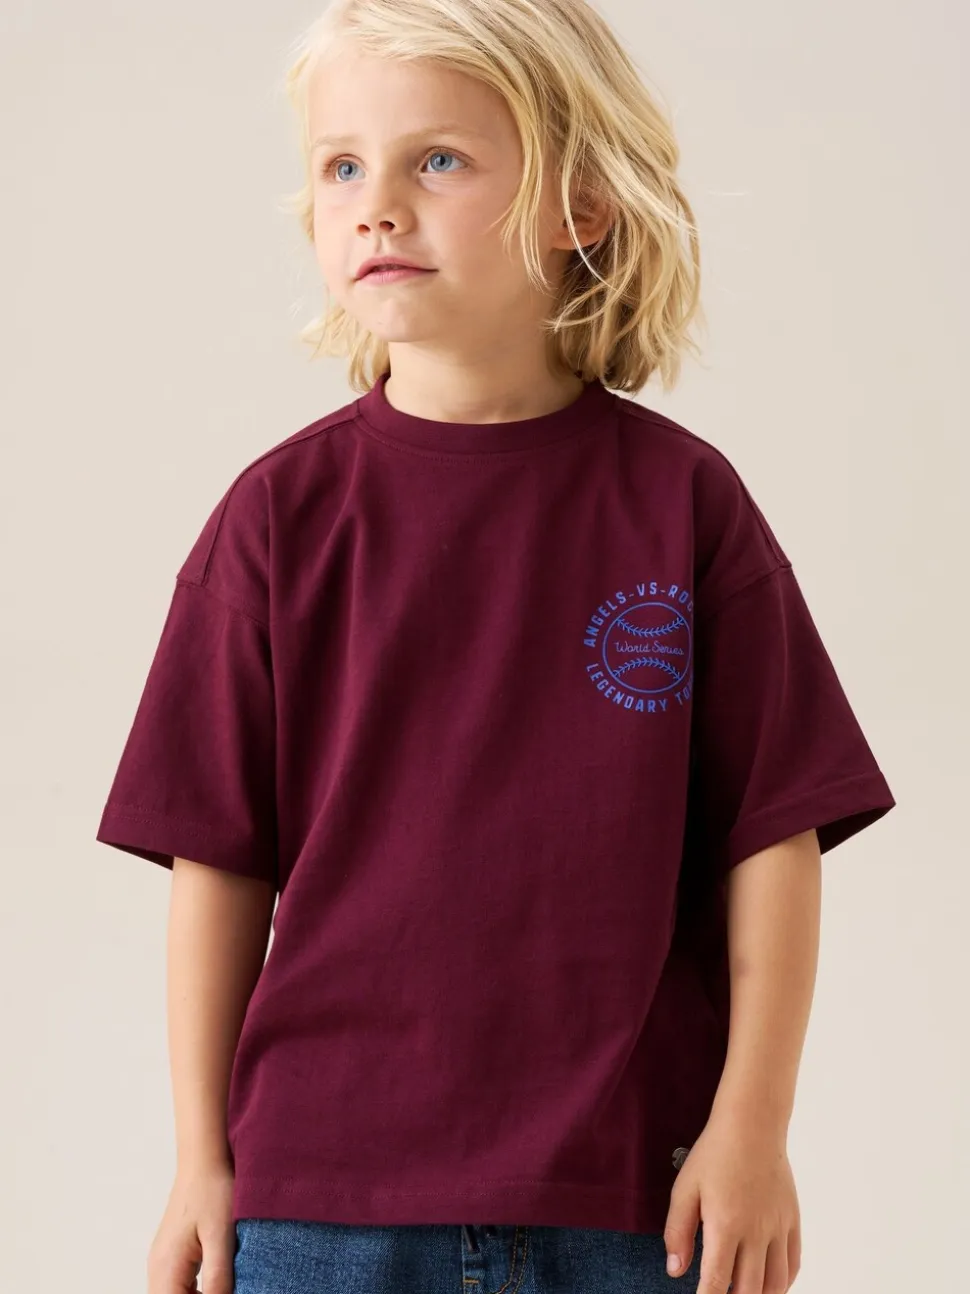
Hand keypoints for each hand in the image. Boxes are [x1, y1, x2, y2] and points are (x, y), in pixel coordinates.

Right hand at [147, 1159, 236, 1292]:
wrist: (204, 1160)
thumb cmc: (213, 1191)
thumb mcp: (222, 1237)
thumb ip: (219, 1278)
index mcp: (167, 1267)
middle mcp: (158, 1268)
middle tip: (226, 1290)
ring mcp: (162, 1261)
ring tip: (223, 1288)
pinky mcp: (171, 1254)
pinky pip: (177, 1286)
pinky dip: (193, 1293)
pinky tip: (215, 1286)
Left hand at [663, 1115, 801, 1291]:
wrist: (752, 1125)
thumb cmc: (715, 1153)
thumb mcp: (685, 1187)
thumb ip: (677, 1231)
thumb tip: (675, 1269)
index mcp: (726, 1224)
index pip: (717, 1281)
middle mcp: (756, 1232)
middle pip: (749, 1290)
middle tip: (720, 1293)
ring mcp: (778, 1227)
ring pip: (776, 1284)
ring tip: (742, 1293)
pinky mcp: (792, 1220)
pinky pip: (793, 1264)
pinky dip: (782, 1282)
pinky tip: (768, 1283)